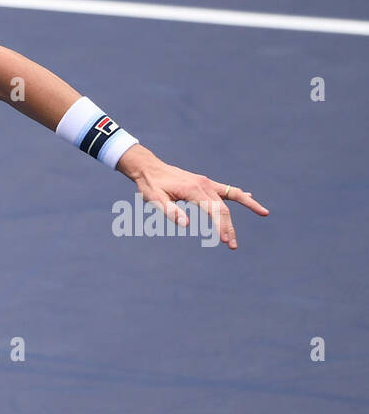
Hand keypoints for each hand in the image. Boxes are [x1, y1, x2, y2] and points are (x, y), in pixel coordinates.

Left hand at [118, 145, 268, 249]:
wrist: (149, 168)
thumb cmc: (150, 185)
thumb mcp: (155, 200)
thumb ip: (170, 211)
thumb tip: (187, 225)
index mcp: (193, 189)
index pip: (214, 210)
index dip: (221, 226)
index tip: (225, 240)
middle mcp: (204, 184)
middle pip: (224, 207)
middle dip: (230, 227)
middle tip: (233, 246)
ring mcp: (206, 183)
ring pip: (232, 195)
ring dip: (248, 205)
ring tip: (264, 213)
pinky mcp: (204, 183)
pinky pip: (226, 189)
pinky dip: (238, 194)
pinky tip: (249, 196)